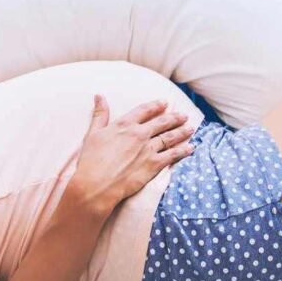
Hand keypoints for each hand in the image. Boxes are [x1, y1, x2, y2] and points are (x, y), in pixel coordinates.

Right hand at [69, 95, 196, 213]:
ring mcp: (149, 149)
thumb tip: (99, 96)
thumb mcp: (93, 133)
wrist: (97, 184)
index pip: (145, 110)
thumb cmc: (91, 160)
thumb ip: (100, 114)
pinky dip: (183, 151)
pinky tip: (190, 148)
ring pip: (170, 137)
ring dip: (182, 132)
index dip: (156, 105)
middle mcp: (140, 134)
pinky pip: (173, 155)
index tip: (164, 103)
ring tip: (190, 128)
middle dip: (174, 118)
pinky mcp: (154, 165)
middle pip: (162, 122)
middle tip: (183, 115)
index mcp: (125, 124)